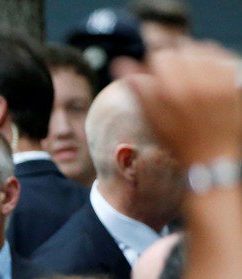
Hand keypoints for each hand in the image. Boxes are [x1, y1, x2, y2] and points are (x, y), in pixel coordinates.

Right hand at [128, 42, 241, 166]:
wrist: (211, 157)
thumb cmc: (178, 141)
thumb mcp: (153, 119)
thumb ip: (138, 90)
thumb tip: (119, 63)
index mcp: (174, 90)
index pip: (160, 57)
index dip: (153, 65)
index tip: (153, 75)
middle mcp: (198, 81)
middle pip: (181, 51)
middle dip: (173, 59)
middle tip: (170, 75)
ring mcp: (219, 81)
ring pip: (202, 50)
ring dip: (192, 56)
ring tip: (187, 73)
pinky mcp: (233, 83)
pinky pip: (222, 57)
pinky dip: (212, 59)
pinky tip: (205, 70)